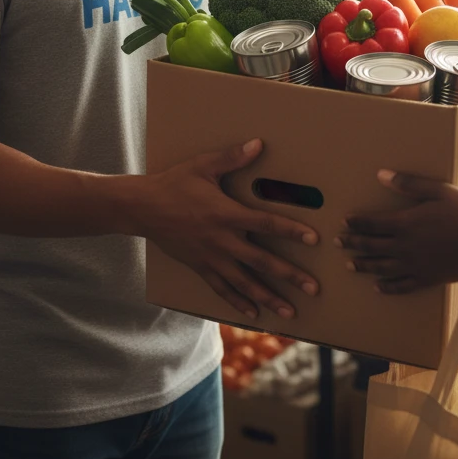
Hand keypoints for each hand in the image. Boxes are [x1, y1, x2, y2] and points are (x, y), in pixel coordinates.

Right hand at [140, 138, 318, 320]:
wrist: (143, 208)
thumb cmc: (175, 183)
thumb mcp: (203, 165)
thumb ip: (233, 157)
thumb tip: (259, 144)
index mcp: (227, 214)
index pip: (267, 223)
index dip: (291, 231)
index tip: (314, 239)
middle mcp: (223, 241)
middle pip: (263, 261)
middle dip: (290, 276)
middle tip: (314, 288)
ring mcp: (212, 258)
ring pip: (246, 283)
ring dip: (270, 298)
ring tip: (291, 313)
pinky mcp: (201, 268)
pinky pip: (223, 290)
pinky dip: (239, 303)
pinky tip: (255, 315)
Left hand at [335, 170, 457, 293]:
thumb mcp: (438, 190)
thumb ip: (408, 184)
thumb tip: (381, 175)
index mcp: (406, 223)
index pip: (372, 223)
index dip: (356, 222)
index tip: (343, 222)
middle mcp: (405, 247)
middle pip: (372, 245)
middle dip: (353, 243)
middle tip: (338, 242)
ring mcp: (415, 265)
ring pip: (381, 267)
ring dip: (363, 265)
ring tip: (349, 265)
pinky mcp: (427, 279)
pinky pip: (401, 286)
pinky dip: (387, 287)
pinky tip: (377, 287)